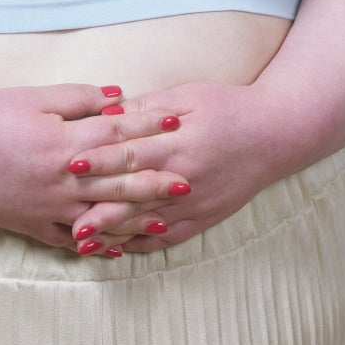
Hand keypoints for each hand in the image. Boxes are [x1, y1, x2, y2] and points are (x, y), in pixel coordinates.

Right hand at [0, 83, 190, 251]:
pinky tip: (116, 246)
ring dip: (135, 218)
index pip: (118, 135)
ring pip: (101, 216)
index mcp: (64, 143)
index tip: (177, 122)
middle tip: (188, 179)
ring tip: (164, 220)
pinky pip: (71, 239)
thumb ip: (78, 98)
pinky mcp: (32, 226)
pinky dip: (96, 243)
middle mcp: (62, 180)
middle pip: (119, 180)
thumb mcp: (32, 98)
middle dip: (155, 179)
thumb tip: (117, 97)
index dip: (150, 127)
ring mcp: (48, 207)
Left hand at [66, 82, 285, 252]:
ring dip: (115, 233)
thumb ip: (148, 109)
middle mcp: (185, 178)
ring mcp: (196, 203)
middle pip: (135, 197)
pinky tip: (119, 247)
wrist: (276, 134)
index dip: (100, 161)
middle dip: (100, 209)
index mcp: (178, 144)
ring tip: (84, 242)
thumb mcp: (188, 96)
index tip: (71, 164)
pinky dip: (143, 243)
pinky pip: (170, 237)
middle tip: (68, 220)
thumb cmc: (228, 107)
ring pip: (148, 223)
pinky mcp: (205, 218)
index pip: (132, 155)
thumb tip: (110, 115)